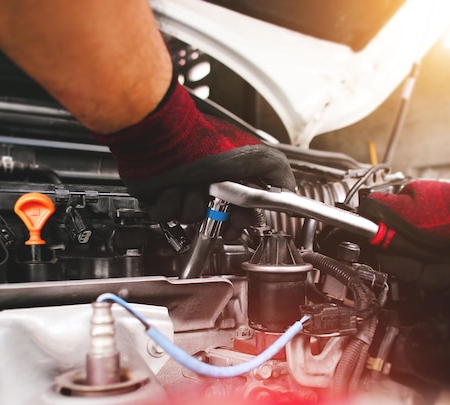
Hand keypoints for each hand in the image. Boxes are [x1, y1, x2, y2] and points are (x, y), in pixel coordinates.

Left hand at [92, 79, 294, 232]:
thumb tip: (290, 193)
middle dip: (214, 214)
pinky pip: (164, 215)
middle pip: (215, 219)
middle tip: (211, 202)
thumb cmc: (206, 142)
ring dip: (189, 205)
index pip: (240, 211)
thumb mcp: (258, 156)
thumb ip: (279, 174)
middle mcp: (208, 183)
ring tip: (187, 186)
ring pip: (190, 218)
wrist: (164, 138)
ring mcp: (183, 189)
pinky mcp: (158, 195)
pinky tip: (170, 189)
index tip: (236, 221)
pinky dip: (167, 204)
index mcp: (231, 176)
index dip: (239, 220)